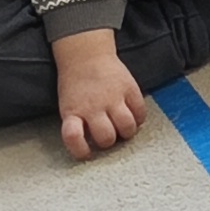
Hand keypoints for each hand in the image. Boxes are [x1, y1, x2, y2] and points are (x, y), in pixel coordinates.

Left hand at [53, 30, 145, 163]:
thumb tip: (92, 142)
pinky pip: (141, 112)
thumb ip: (78, 123)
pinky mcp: (130, 89)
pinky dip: (139, 119)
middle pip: (106, 137)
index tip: (86, 154)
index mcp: (73, 112)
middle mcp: (93, 107)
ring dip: (126, 133)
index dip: (81, 150)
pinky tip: (133, 117)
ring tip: (124, 129)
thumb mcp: (68, 105)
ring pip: (127, 127)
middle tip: (109, 137)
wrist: (86, 56)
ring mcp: (113, 98)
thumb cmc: (75, 84)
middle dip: (109, 142)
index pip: (74, 137)